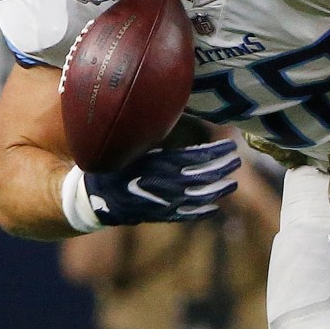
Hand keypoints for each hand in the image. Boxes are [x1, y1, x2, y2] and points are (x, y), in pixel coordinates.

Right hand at [74, 139, 241, 227]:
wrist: (92, 196)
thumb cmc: (116, 162)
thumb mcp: (136, 143)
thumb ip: (157, 134)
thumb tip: (175, 112)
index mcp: (159, 162)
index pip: (198, 157)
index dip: (217, 152)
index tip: (232, 144)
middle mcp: (164, 184)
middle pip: (203, 177)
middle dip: (223, 169)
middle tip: (237, 161)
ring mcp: (163, 203)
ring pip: (199, 198)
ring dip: (218, 191)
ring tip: (232, 184)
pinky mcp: (159, 216)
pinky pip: (185, 216)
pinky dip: (201, 212)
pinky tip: (214, 208)